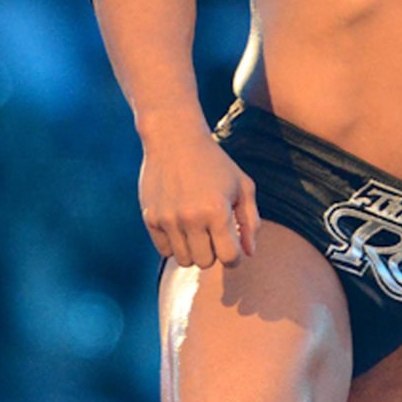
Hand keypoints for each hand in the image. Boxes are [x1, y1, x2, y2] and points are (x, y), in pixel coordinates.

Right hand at [138, 130, 259, 269]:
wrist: (174, 139)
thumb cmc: (215, 162)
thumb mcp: (242, 185)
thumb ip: (251, 221)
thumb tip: (249, 254)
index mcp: (218, 211)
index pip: (229, 257)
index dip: (234, 257)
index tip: (232, 246)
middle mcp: (192, 218)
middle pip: (206, 262)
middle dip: (213, 252)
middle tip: (213, 233)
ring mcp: (169, 219)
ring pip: (184, 260)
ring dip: (194, 250)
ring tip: (197, 230)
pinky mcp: (150, 218)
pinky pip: (165, 251)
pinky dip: (175, 245)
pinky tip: (181, 226)